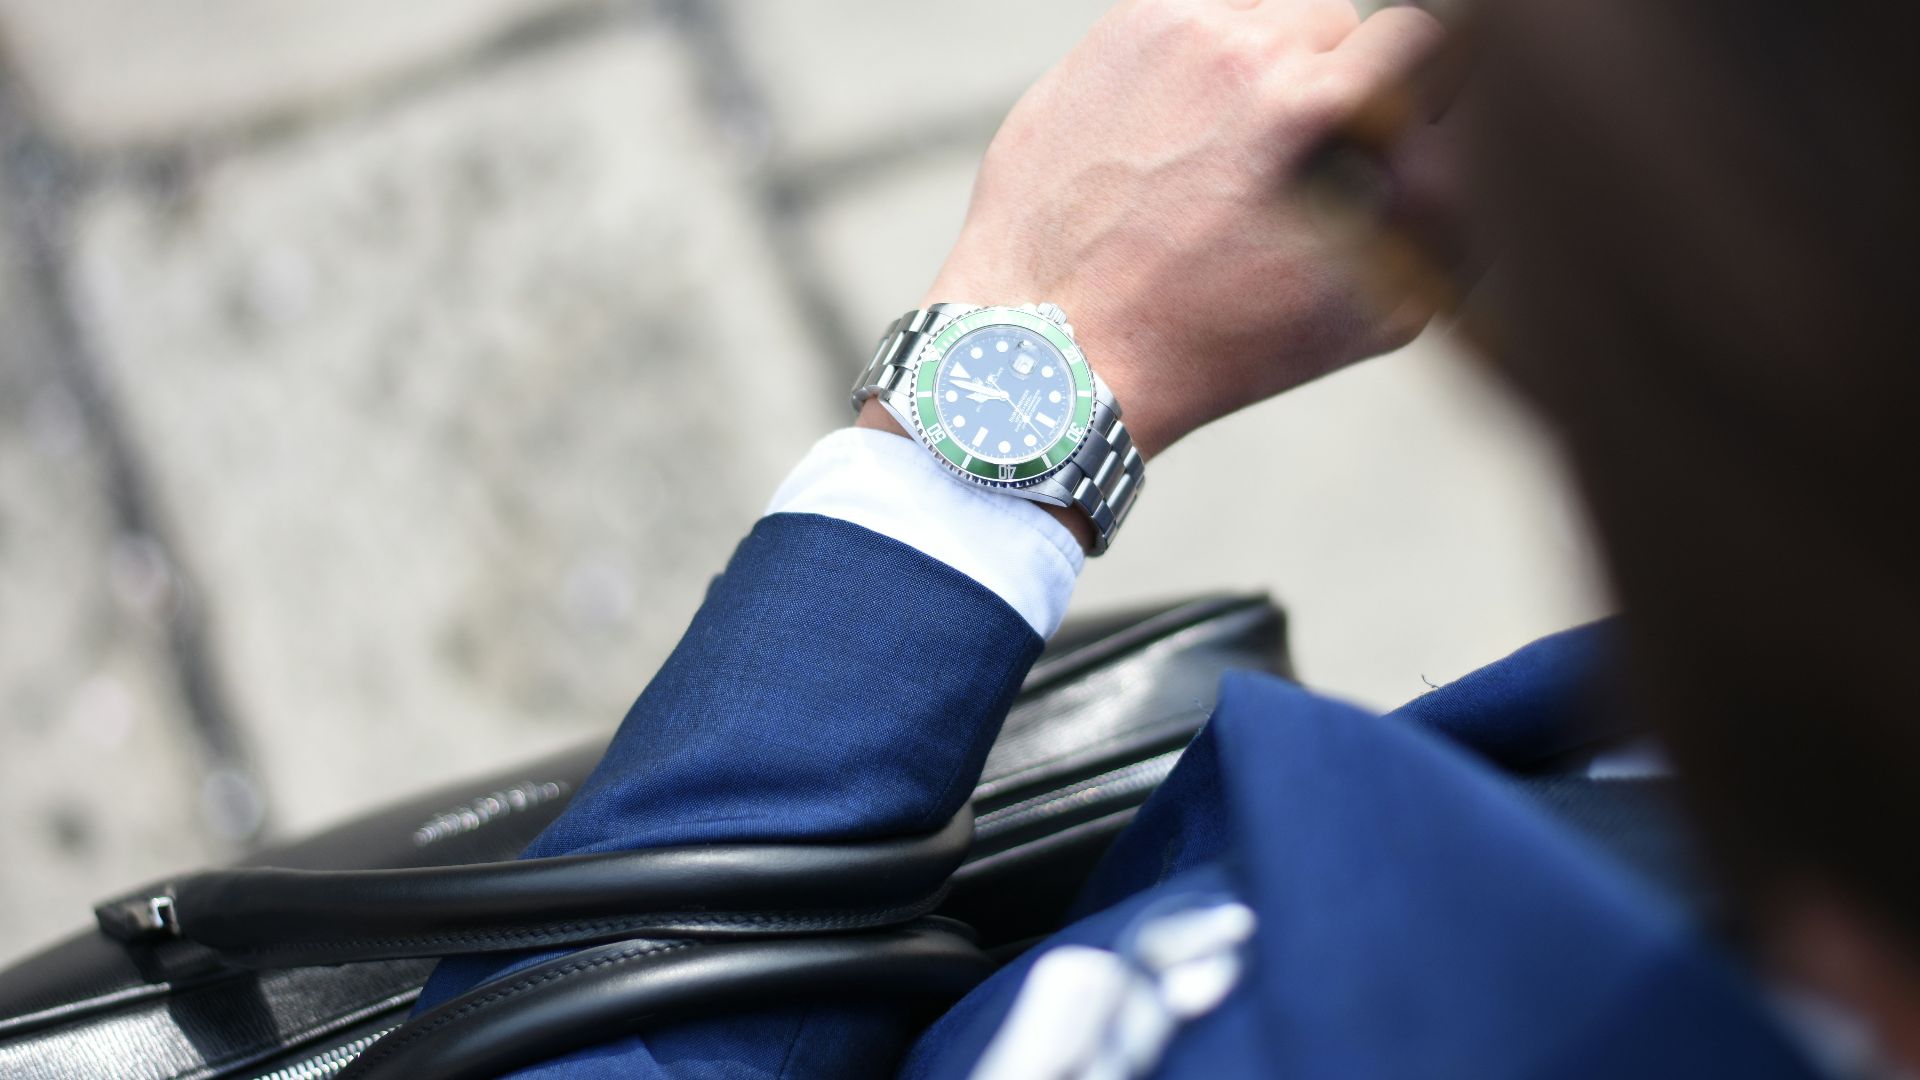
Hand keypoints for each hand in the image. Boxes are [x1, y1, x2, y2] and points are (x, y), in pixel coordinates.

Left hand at [866, 0, 1447, 459]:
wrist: (1057, 351)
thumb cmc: (1215, 347)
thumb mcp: (1372, 314)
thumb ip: (1450, 222)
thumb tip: (1463, 156)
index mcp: (1317, 107)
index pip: (1421, 39)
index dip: (1414, 93)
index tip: (1389, 136)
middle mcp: (1242, 50)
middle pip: (1334, 20)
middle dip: (1332, 80)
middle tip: (1299, 159)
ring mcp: (1165, 34)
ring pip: (1256, 12)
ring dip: (1262, 65)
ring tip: (1233, 154)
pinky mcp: (1108, 40)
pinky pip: (1184, 23)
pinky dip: (1193, 67)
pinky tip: (1174, 141)